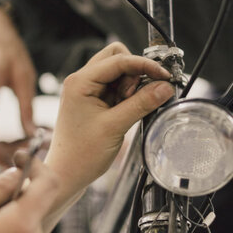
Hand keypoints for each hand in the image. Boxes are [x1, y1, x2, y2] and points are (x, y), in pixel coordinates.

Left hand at [44, 42, 173, 193]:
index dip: (144, 65)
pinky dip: (127, 95)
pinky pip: (116, 87)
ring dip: (131, 85)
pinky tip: (126, 111)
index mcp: (80, 82)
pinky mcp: (93, 101)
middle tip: (140, 95)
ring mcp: (86, 90)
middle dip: (134, 72)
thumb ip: (142, 104)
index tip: (164, 75)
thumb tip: (165, 87)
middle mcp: (81, 81)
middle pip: (116, 58)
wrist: (67, 175)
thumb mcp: (116, 127)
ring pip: (118, 72)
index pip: (118, 60)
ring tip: (129, 108)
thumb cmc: (81, 154)